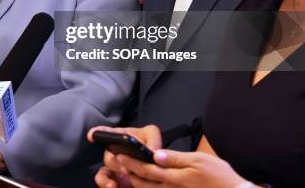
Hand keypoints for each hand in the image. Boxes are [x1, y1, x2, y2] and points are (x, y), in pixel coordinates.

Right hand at [87, 125, 161, 187]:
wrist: (157, 168)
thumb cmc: (150, 145)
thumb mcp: (152, 136)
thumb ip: (152, 139)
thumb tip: (151, 152)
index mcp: (121, 138)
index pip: (107, 133)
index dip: (99, 132)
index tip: (92, 135)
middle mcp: (114, 152)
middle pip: (108, 155)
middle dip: (114, 162)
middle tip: (126, 169)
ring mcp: (114, 167)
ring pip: (104, 171)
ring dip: (108, 177)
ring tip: (115, 183)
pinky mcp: (115, 181)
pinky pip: (105, 182)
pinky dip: (106, 184)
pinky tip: (113, 186)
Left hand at [115, 149, 248, 187]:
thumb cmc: (219, 176)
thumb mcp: (199, 160)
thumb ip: (175, 158)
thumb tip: (155, 154)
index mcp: (174, 177)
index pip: (145, 169)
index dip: (131, 162)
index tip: (119, 155)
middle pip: (143, 183)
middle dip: (129, 173)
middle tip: (119, 163)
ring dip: (136, 182)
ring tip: (129, 172)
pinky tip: (146, 184)